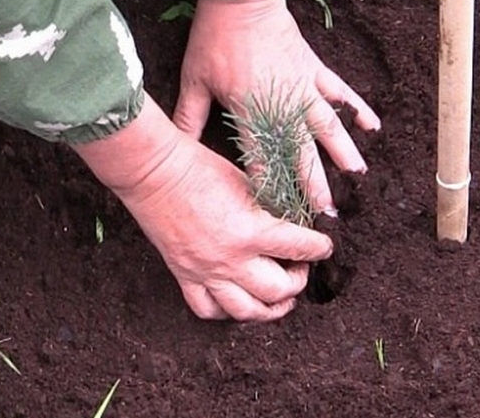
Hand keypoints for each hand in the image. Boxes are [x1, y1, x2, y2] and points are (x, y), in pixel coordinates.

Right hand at [72, 97, 333, 320]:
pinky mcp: (185, 276)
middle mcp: (231, 260)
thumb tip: (293, 224)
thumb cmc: (200, 168)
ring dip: (270, 309)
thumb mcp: (248, 184)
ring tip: (281, 299)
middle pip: (278, 291)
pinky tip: (240, 301)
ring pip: (246, 312)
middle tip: (300, 269)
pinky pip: (208, 310)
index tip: (325, 246)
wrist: (154, 172)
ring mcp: (206, 273)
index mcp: (251, 231)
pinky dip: (227, 312)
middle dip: (298, 282)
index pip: (300, 248)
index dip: (320, 248)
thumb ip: (271, 211)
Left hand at [173, 0, 380, 213]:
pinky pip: (340, 93)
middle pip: (302, 152)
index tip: (280, 214)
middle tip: (327, 211)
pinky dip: (357, 109)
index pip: (261, 159)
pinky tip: (373, 126)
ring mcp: (303, 87)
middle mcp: (282, 105)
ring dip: (343, 151)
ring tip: (358, 176)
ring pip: (328, 126)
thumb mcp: (195, 80)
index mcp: (250, 111)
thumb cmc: (214, 40)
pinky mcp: (314, 70)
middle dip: (315, 183)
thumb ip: (189, 118)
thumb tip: (176, 151)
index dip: (271, 188)